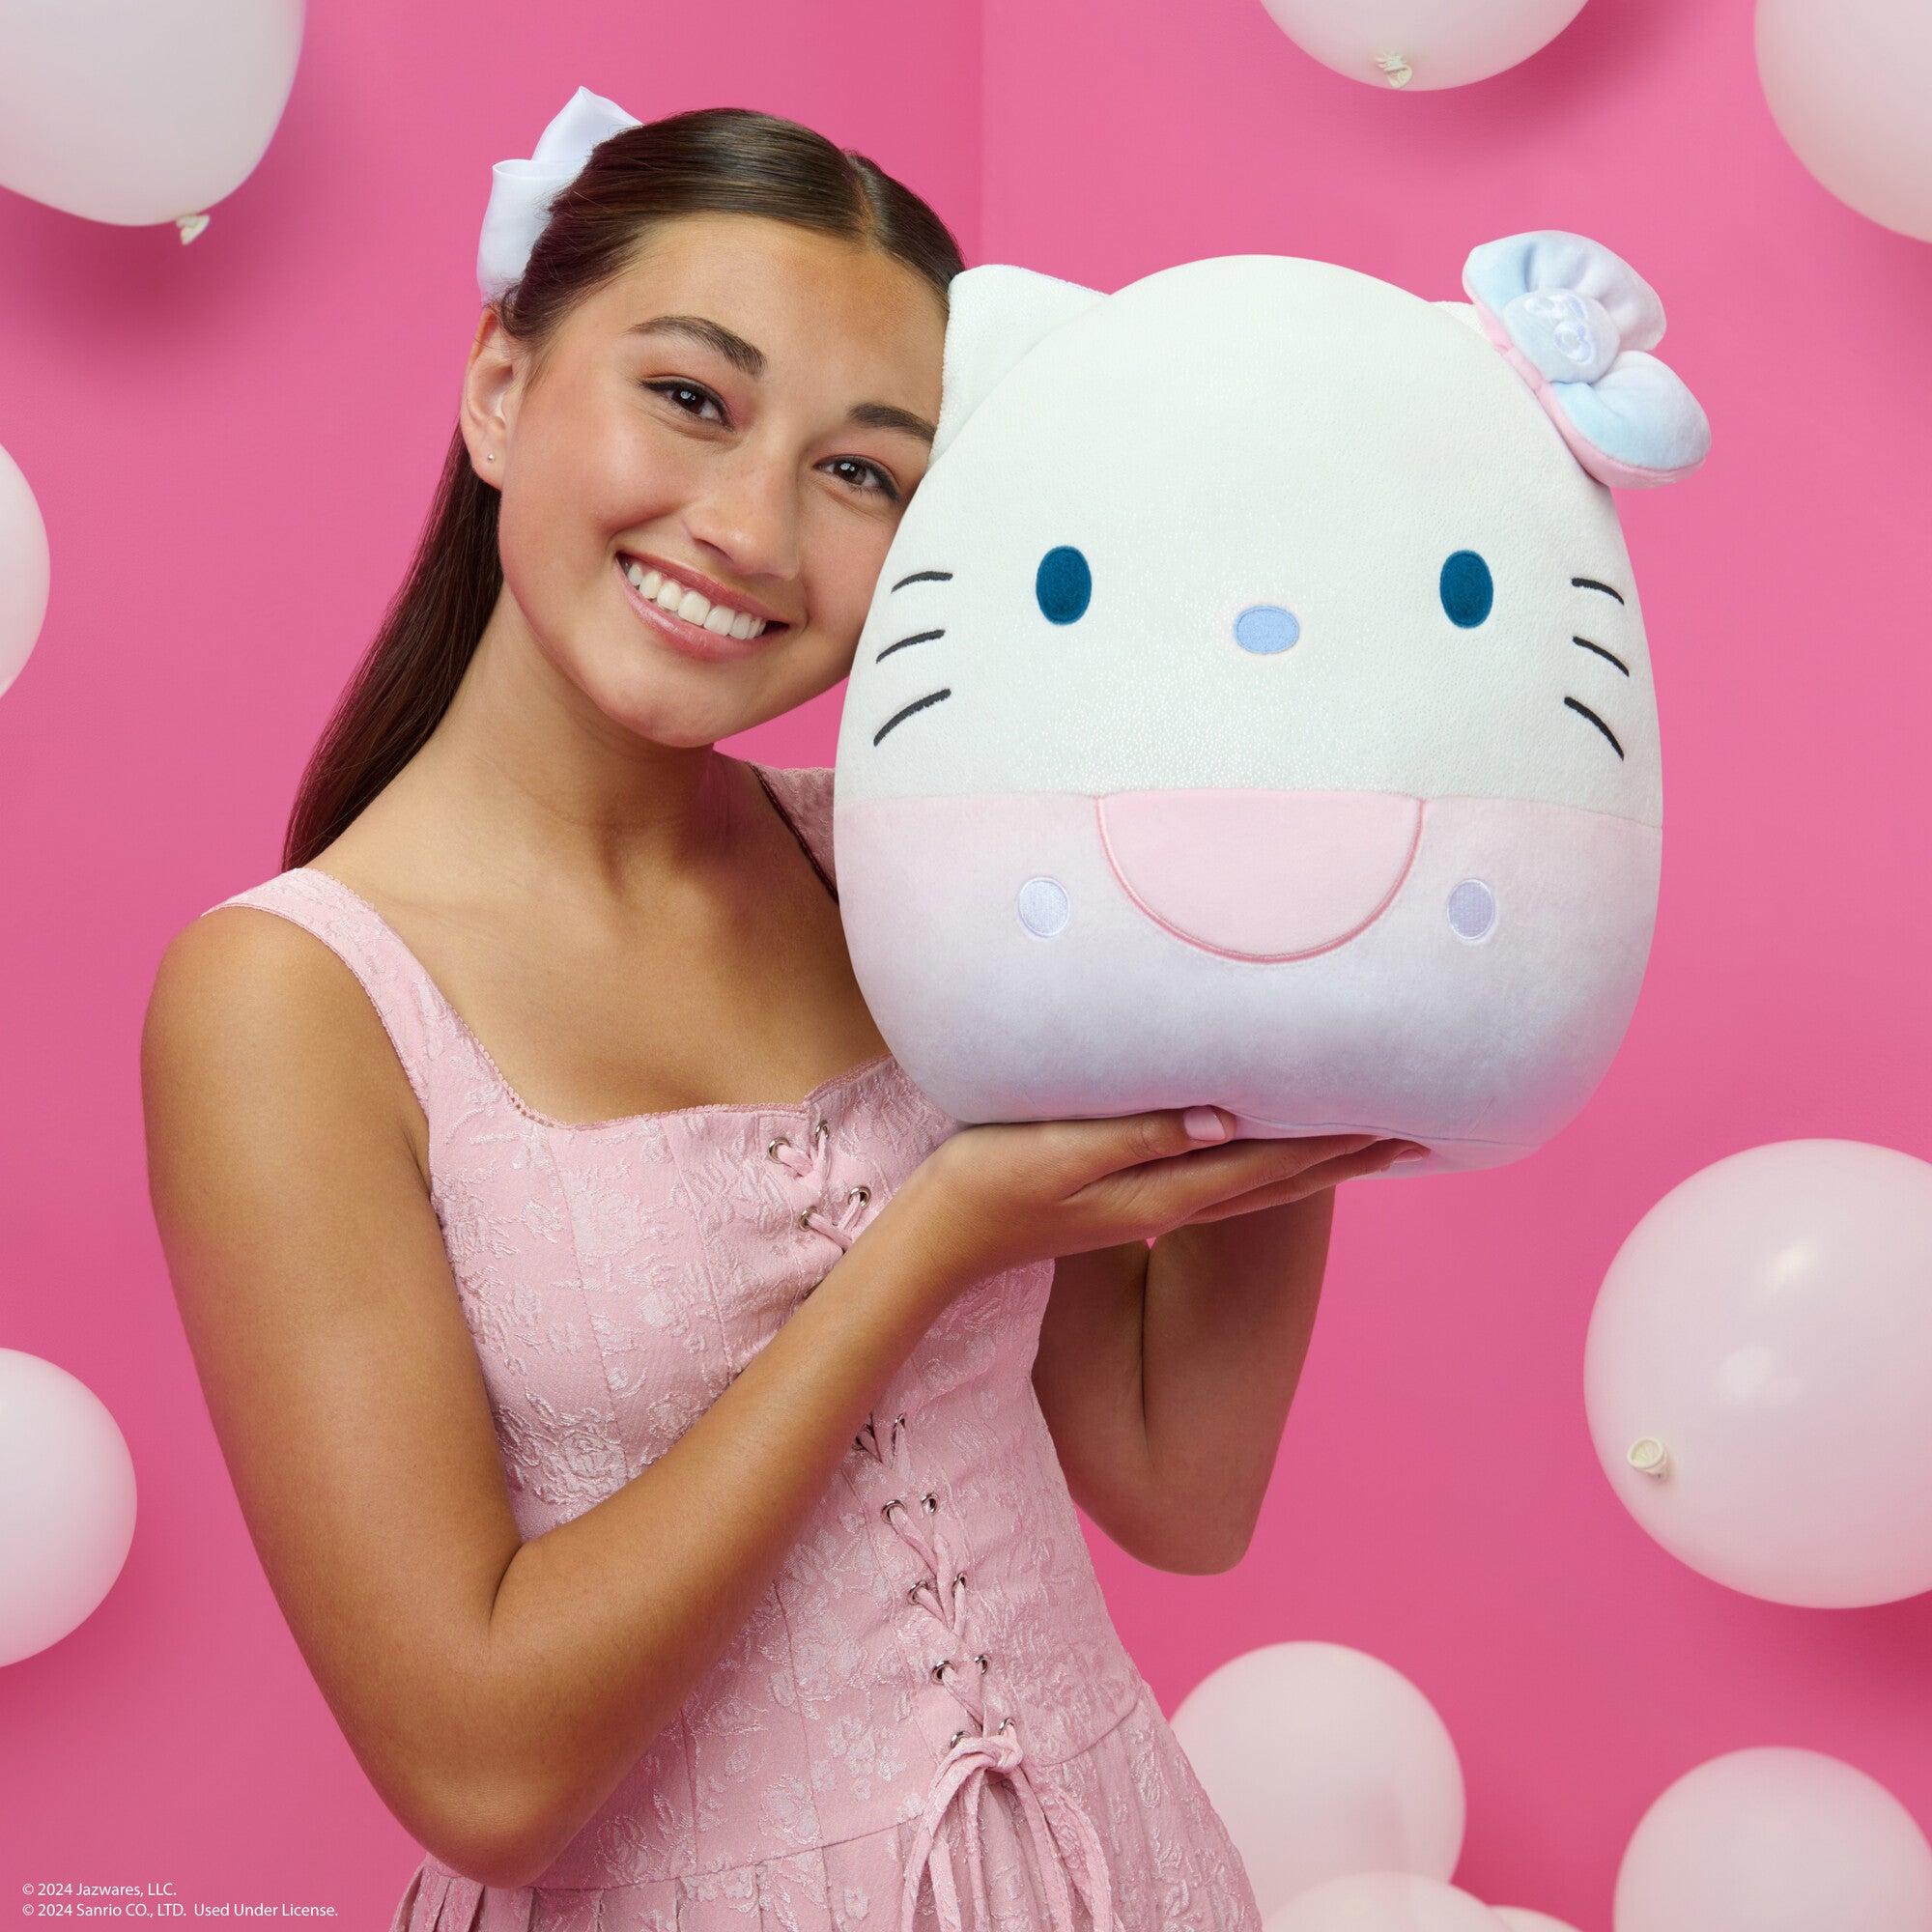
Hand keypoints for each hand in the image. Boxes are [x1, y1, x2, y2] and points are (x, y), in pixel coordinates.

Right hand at [881, 1107, 1418, 1291]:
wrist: (938, 1245)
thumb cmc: (985, 1186)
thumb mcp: (1058, 1152)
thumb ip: (1139, 1133)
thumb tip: (1224, 1118)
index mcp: (1165, 1191)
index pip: (1272, 1163)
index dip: (1336, 1141)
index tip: (1400, 1122)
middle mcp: (1172, 1205)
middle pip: (1282, 1182)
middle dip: (1348, 1157)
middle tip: (1418, 1136)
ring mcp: (1151, 1210)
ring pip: (1258, 1188)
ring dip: (1317, 1167)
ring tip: (1366, 1147)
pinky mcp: (1129, 1206)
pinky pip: (1223, 1186)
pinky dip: (1265, 1171)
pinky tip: (1263, 1153)